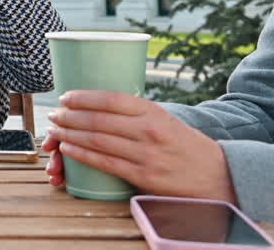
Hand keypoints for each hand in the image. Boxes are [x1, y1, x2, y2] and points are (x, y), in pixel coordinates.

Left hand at [42, 90, 237, 202]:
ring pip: (98, 141)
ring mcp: (146, 154)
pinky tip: (68, 149)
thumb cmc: (187, 146)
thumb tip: (103, 104)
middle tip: (54, 113)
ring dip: (71, 134)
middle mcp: (149, 130)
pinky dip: (82, 155)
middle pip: (99, 120)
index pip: (111, 99)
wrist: (219, 176)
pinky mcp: (144, 176)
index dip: (83, 97)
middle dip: (70, 116)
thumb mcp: (167, 119)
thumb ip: (139, 113)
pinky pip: (105, 164)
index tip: (66, 96)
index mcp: (154, 112)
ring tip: (55, 130)